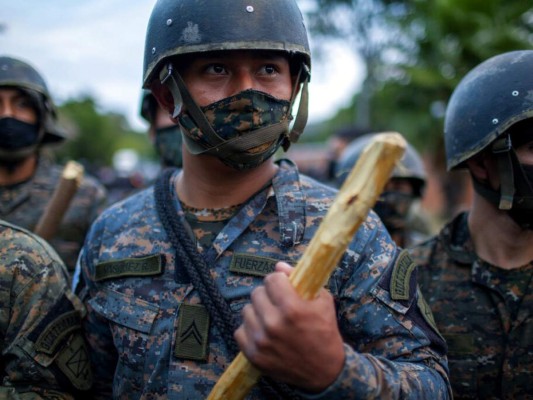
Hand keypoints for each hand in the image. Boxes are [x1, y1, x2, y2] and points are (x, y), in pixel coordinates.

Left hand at [234, 262, 344, 391]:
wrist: (324, 371)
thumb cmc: (325, 331)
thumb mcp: (322, 301)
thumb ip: (300, 280)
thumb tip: (278, 265)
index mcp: (292, 308)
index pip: (271, 279)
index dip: (278, 281)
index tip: (283, 286)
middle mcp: (273, 323)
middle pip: (257, 293)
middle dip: (268, 295)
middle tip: (277, 303)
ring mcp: (261, 341)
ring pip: (246, 310)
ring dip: (258, 312)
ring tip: (270, 318)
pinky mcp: (253, 355)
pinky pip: (240, 331)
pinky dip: (250, 329)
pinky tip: (263, 332)